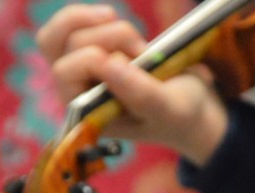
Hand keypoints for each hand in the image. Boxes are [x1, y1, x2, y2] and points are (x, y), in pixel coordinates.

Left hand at [36, 4, 227, 165]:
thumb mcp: (169, 108)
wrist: (189, 104)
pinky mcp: (90, 49)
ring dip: (104, 24)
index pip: (65, 71)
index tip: (136, 62)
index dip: (95, 58)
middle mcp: (76, 91)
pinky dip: (99, 17)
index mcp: (87, 113)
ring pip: (67, 28)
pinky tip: (117, 23)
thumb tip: (109, 64)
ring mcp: (80, 68)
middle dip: (109, 38)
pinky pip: (75, 22)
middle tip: (143, 53)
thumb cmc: (178, 112)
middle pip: (68, 44)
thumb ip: (142, 94)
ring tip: (134, 40)